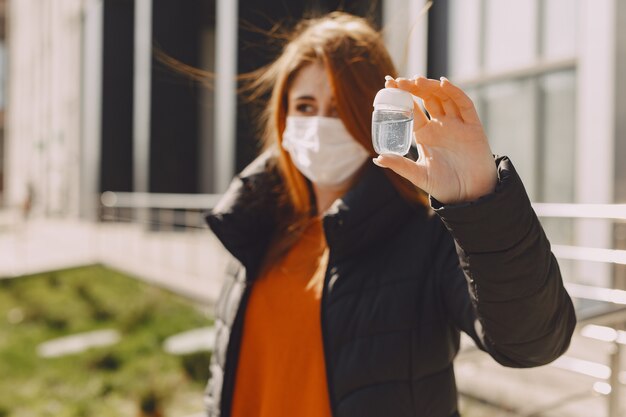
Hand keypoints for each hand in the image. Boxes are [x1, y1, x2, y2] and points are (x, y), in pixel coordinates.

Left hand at [373, 76, 496, 204]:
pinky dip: (455, 92)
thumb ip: (399, 165)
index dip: (401, 95)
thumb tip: (377, 158)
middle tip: (400, 80)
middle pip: (427, 98)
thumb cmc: (444, 186)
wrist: (469, 195)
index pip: (412, 109)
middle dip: (414, 87)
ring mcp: (457, 124)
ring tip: (416, 80)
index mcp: (425, 134)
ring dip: (430, 86)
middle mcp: (440, 126)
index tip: (388, 83)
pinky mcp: (473, 126)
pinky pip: (464, 105)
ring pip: (443, 97)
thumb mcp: (418, 175)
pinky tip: (443, 83)